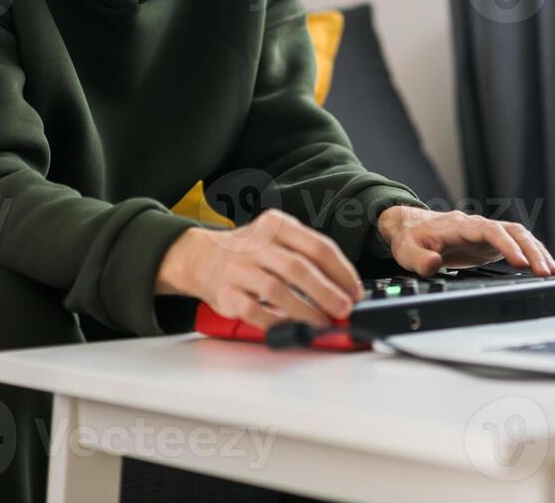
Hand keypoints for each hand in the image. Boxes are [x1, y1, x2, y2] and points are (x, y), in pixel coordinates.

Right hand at [157, 209, 362, 330]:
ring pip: (278, 291)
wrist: (200, 257)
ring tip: (323, 323)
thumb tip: (342, 286)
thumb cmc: (248, 251)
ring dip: (306, 311)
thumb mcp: (275, 238)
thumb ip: (305, 256)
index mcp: (276, 226)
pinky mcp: (227, 294)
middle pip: (298, 268)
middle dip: (327, 292)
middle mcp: (256, 244)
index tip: (354, 290)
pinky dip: (277, 322)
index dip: (341, 271)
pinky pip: (255, 311)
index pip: (316, 246)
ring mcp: (239, 269)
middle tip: (344, 308)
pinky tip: (293, 328)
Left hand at [376, 206, 554, 276]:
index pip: (490, 230)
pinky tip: (545, 267)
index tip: (521, 262)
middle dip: (532, 250)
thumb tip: (434, 264)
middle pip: (513, 231)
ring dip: (537, 252)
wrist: (410, 227)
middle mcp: (478, 226)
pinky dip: (532, 254)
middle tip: (545, 272)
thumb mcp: (407, 251)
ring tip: (552, 272)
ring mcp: (486, 234)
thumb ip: (419, 259)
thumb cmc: (410, 238)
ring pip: (519, 236)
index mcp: (461, 226)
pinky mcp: (490, 243)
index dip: (507, 245)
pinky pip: (517, 244)